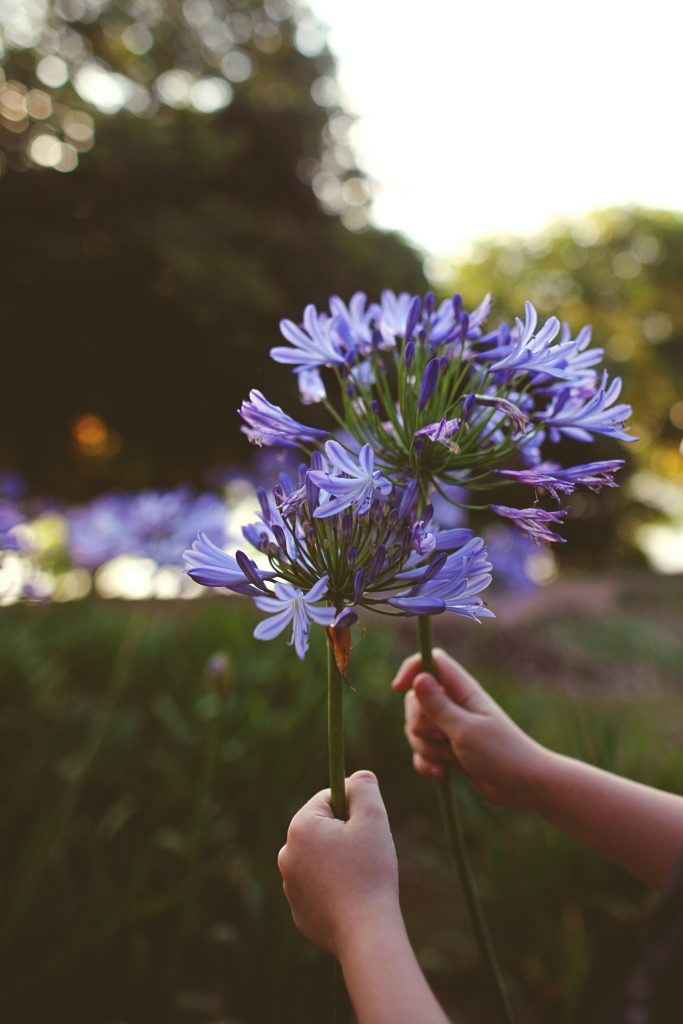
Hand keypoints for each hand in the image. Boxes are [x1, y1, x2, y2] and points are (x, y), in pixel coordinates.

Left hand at [277, 771, 399, 957]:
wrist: (365, 933)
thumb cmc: (370, 871)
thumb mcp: (373, 818)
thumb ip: (364, 787)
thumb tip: (358, 776)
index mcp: (300, 827)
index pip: (328, 799)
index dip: (353, 807)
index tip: (368, 825)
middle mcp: (287, 854)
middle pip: (323, 829)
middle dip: (346, 835)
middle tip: (368, 853)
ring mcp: (290, 886)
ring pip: (321, 859)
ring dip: (341, 861)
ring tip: (361, 878)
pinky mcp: (299, 912)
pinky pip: (319, 887)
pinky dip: (336, 888)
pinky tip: (353, 900)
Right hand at [392, 648, 549, 809]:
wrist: (524, 786)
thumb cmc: (501, 754)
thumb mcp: (465, 729)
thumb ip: (438, 706)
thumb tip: (418, 677)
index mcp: (462, 691)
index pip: (430, 663)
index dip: (412, 669)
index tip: (399, 689)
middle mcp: (454, 705)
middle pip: (414, 700)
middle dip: (419, 723)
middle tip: (443, 737)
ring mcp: (450, 728)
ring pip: (415, 729)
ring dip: (425, 747)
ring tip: (450, 758)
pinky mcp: (448, 750)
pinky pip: (421, 752)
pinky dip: (426, 763)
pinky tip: (442, 773)